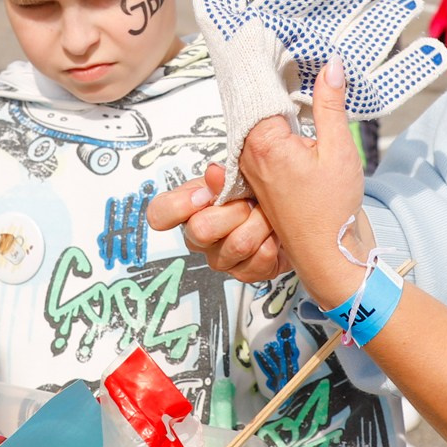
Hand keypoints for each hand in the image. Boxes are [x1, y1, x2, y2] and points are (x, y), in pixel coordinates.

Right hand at [148, 162, 289, 282]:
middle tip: (250, 202)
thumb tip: (214, 173)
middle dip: (234, 211)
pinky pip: (258, 262)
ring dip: (260, 224)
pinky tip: (273, 234)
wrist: (287, 209)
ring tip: (267, 214)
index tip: (205, 195)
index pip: (159, 214)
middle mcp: (199, 237)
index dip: (178, 206)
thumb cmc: (254, 190)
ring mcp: (221, 258)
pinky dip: (273, 243)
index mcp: (188, 208)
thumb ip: (225, 174)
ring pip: (237, 245)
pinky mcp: (245, 273)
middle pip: (200, 231)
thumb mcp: (239, 173)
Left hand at [238, 54, 368, 308]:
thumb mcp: (339, 149)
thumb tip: (331, 64)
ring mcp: (251, 168)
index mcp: (263, 142)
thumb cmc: (333, 211)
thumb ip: (330, 105)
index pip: (257, 89)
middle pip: (253, 104)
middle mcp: (248, 154)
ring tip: (294, 76)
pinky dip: (275, 124)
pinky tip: (295, 115)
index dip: (268, 63)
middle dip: (268, 80)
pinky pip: (261, 141)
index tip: (273, 37)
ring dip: (272, 103)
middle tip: (285, 50)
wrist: (328, 255)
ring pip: (256, 123)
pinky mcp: (260, 179)